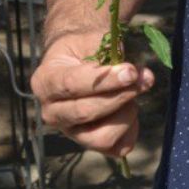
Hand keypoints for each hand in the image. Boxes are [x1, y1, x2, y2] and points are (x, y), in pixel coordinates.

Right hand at [30, 29, 154, 156]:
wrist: (81, 57)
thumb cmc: (86, 47)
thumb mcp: (93, 40)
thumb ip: (113, 54)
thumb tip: (137, 75)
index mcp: (45, 82)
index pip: (72, 85)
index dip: (105, 80)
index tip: (131, 71)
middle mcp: (51, 112)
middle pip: (86, 113)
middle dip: (121, 95)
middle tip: (143, 78)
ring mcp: (70, 132)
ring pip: (101, 138)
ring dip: (125, 115)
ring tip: (132, 94)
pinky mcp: (90, 143)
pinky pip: (116, 148)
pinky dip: (131, 130)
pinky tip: (131, 108)